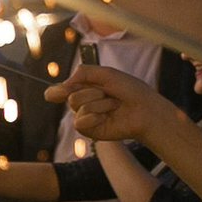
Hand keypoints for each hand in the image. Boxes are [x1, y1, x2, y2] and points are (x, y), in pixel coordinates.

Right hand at [46, 62, 166, 145]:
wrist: (145, 109)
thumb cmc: (130, 90)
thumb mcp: (107, 73)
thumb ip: (83, 72)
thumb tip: (64, 83)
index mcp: (84, 88)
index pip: (59, 91)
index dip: (56, 91)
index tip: (60, 91)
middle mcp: (82, 103)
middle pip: (70, 96)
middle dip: (92, 92)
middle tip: (108, 93)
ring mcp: (85, 117)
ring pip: (77, 106)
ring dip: (99, 103)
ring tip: (113, 105)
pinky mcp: (89, 130)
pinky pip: (80, 122)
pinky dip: (95, 116)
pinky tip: (107, 117)